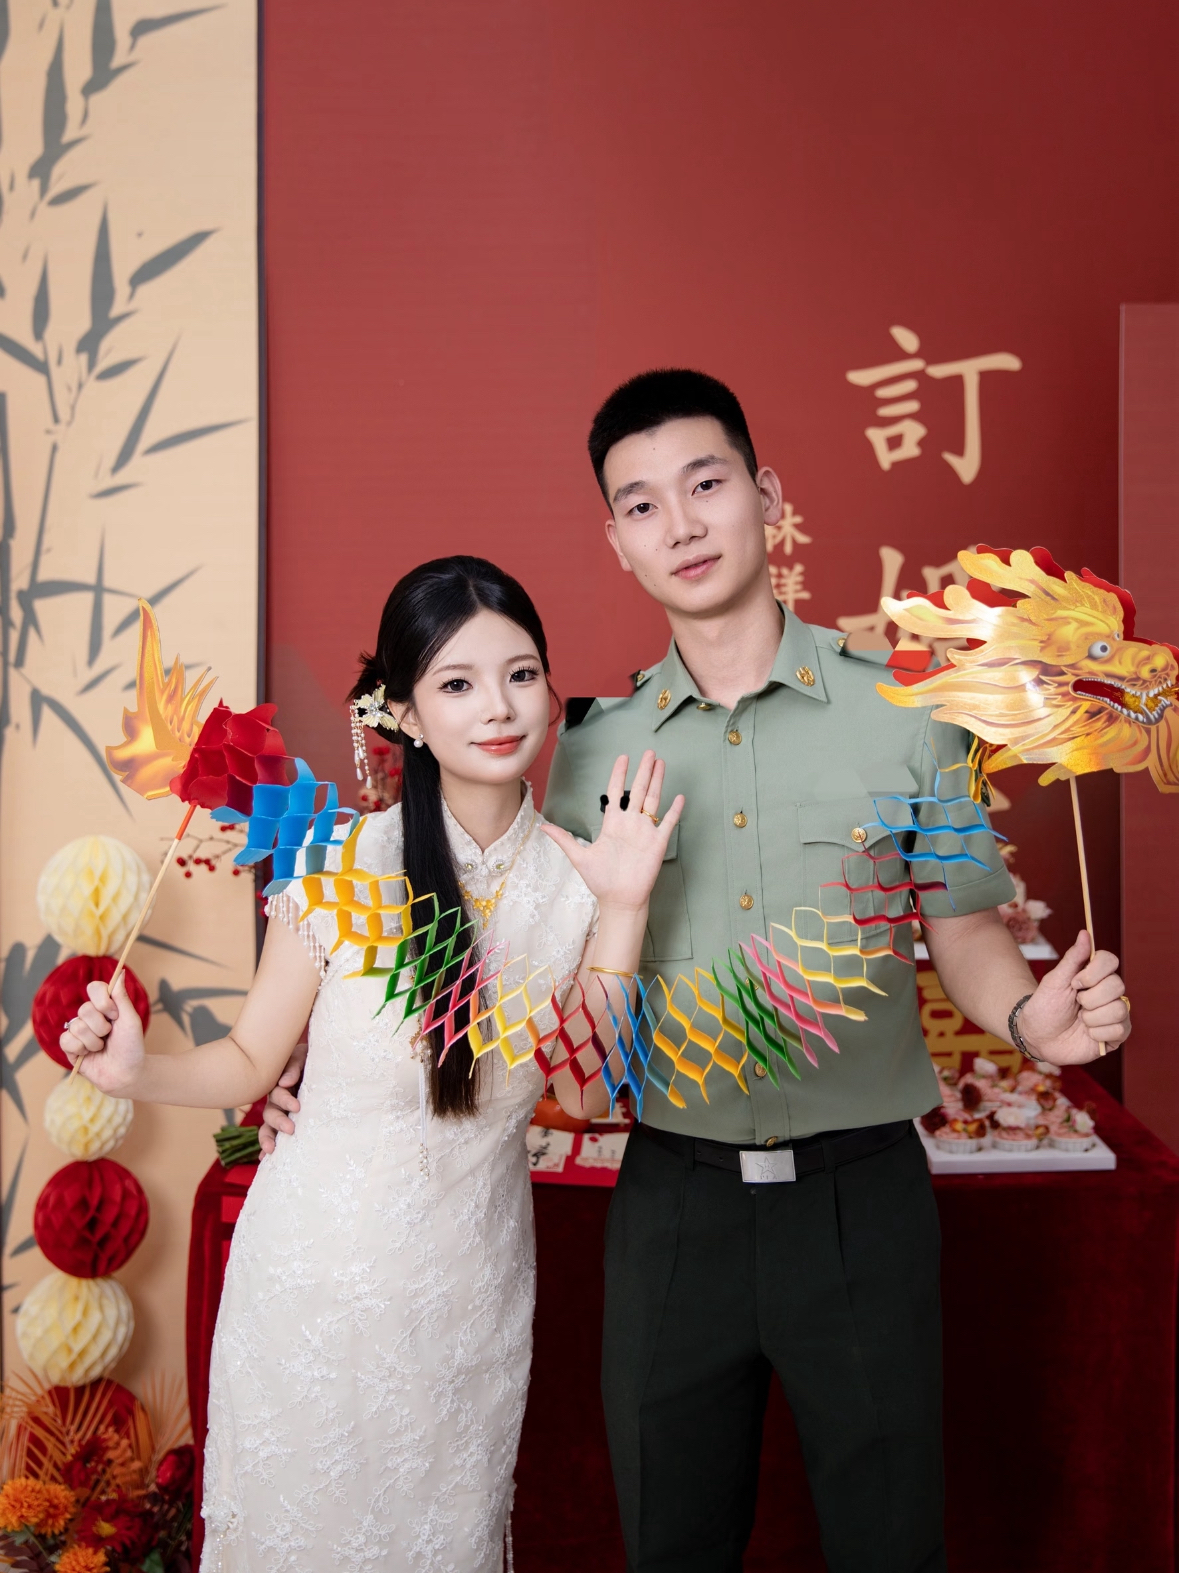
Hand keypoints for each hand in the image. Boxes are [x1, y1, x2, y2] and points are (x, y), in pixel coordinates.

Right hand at [59, 975, 145, 1095]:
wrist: (126, 1073)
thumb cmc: (131, 1046)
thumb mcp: (130, 1020)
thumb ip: (121, 997)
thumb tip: (120, 972)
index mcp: (105, 1007)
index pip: (94, 988)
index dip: (103, 1001)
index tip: (115, 1014)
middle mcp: (90, 1017)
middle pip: (85, 1009)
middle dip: (101, 1026)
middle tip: (110, 1035)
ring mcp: (78, 1031)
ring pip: (77, 1026)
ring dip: (94, 1041)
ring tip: (102, 1048)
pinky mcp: (70, 1047)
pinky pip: (66, 1040)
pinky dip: (80, 1048)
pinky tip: (89, 1054)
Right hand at [257, 1043, 306, 1155]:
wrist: (317, 1058)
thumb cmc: (309, 1057)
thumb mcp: (302, 1056)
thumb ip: (293, 1066)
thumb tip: (284, 1082)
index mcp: (280, 1083)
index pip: (278, 1094)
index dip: (285, 1101)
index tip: (297, 1107)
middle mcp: (277, 1099)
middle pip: (271, 1113)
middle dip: (279, 1122)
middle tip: (291, 1129)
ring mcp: (280, 1111)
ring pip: (268, 1126)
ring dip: (269, 1137)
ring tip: (272, 1150)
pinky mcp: (286, 1120)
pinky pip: (273, 1134)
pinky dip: (267, 1145)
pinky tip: (265, 1159)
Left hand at [541, 751, 684, 912]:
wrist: (618, 900)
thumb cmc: (600, 880)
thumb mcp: (579, 857)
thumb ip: (564, 839)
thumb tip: (543, 826)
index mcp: (613, 823)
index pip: (616, 791)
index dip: (619, 774)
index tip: (623, 757)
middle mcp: (630, 823)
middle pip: (638, 790)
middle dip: (643, 771)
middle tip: (648, 752)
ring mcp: (645, 831)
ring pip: (653, 800)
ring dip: (657, 781)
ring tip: (660, 763)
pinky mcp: (657, 843)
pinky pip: (668, 823)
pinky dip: (674, 811)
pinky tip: (680, 797)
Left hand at [1017, 931, 1131, 1064]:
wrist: (1038, 1037)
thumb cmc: (1045, 1006)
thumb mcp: (1055, 981)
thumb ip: (1072, 958)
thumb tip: (1085, 933)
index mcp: (1094, 975)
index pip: (1110, 960)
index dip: (1094, 972)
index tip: (1075, 982)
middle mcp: (1109, 992)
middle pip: (1118, 985)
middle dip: (1089, 998)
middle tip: (1076, 1004)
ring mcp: (1114, 1013)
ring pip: (1119, 1009)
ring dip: (1091, 1018)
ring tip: (1080, 1021)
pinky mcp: (1116, 1035)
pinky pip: (1119, 1030)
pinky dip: (1097, 1033)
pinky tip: (1087, 1034)